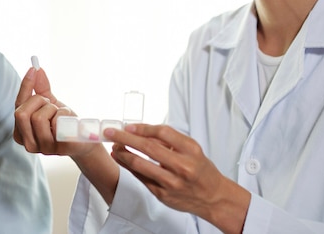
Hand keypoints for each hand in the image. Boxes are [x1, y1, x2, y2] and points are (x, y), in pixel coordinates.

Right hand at [13, 66, 97, 157]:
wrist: (84, 139)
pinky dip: (64, 115)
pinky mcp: (60, 148)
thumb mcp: (51, 104)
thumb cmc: (64, 122)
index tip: (33, 68)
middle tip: (51, 104)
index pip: (17, 106)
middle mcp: (29, 144)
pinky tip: (68, 122)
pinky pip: (57, 124)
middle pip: (21, 113)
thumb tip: (36, 69)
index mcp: (21, 133)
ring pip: (38, 118)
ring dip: (53, 110)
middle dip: (38, 102)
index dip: (25, 86)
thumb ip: (40, 88)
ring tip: (61, 115)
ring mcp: (44, 149)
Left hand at [106, 124, 249, 233]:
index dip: (142, 128)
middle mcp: (182, 166)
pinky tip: (120, 159)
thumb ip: (169, 140)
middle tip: (111, 132)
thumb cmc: (200, 169)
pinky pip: (140, 177)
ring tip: (113, 146)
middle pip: (148, 148)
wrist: (212, 197)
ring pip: (140, 165)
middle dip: (125, 138)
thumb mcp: (191, 149)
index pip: (163, 133)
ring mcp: (171, 182)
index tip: (128, 126)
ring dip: (122, 154)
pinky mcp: (162, 194)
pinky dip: (127, 167)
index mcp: (191, 150)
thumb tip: (141, 131)